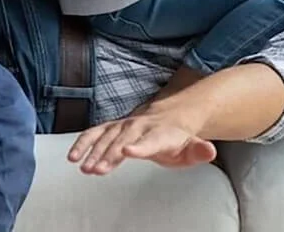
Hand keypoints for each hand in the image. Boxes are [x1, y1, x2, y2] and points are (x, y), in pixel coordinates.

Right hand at [67, 110, 217, 175]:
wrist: (171, 114)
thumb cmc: (179, 137)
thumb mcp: (193, 146)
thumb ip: (199, 151)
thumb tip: (210, 151)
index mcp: (161, 133)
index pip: (151, 140)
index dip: (139, 146)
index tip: (127, 152)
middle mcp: (141, 126)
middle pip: (123, 139)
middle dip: (109, 153)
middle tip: (96, 169)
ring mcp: (125, 124)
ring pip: (108, 136)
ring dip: (94, 150)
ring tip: (83, 166)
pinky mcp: (114, 126)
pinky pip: (96, 132)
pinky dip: (84, 142)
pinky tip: (73, 156)